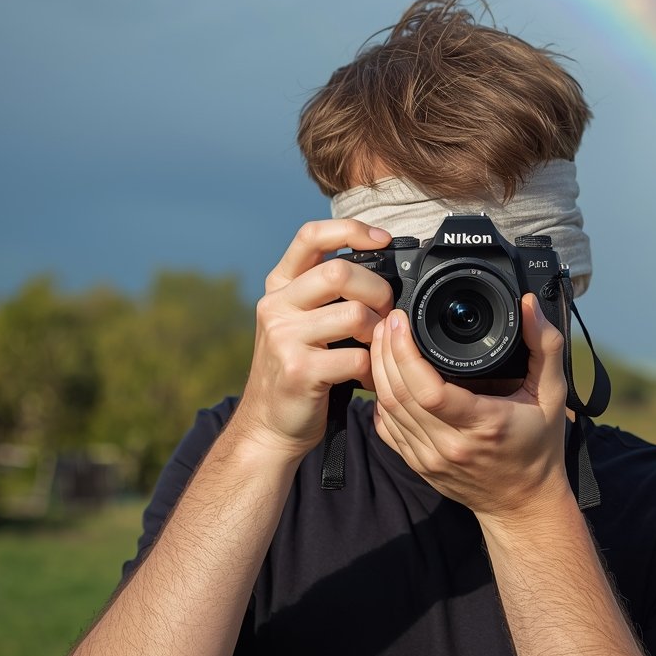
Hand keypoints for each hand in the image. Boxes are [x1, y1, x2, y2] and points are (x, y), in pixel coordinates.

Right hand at [235, 219, 394, 457]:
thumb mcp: (300, 320)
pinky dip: (373, 369)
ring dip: (379, 332)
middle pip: (341, 272)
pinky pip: (356, 358)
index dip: (351, 230)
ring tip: (377, 347)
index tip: (383, 239)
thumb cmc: (298, 368)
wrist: (269, 425)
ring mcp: (284, 338)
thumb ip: (327, 293)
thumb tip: (383, 267)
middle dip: (377, 289)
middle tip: (386, 310)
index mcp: (280, 286)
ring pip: (354, 314)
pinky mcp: (300, 371)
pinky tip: (369, 378)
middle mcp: (276, 306)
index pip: (311, 236)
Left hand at [370, 293, 571, 522]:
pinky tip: (383, 373)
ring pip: (386, 409)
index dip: (406, 352)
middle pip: (398, 394)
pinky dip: (380, 397)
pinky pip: (386, 428)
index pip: (428, 389)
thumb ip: (545, 346)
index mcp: (482, 424)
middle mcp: (450, 445)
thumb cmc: (540, 448)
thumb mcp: (553, 394)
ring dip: (378, 370)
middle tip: (388, 320)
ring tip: (382, 338)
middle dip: (386, 350)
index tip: (401, 321)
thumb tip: (528, 305)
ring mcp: (429, 458)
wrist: (524, 504)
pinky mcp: (416, 465)